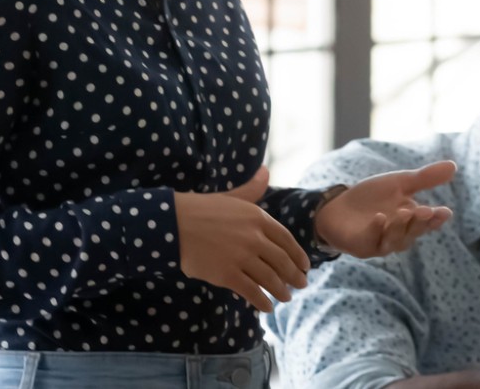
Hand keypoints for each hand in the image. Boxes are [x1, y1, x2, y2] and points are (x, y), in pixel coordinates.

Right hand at [176, 169, 310, 312]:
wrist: (174, 224)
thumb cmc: (201, 209)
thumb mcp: (231, 196)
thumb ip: (252, 188)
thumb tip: (265, 171)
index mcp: (258, 218)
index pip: (286, 240)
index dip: (298, 255)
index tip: (305, 266)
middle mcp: (254, 238)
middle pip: (282, 261)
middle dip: (295, 276)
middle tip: (302, 284)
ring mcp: (242, 257)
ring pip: (270, 279)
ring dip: (281, 291)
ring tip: (286, 297)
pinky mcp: (227, 274)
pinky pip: (251, 292)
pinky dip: (262, 301)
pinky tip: (267, 307)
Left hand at [314, 161, 457, 257]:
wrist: (337, 207)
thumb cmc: (372, 197)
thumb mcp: (399, 183)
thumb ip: (425, 178)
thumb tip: (454, 166)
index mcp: (411, 220)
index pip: (428, 222)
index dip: (436, 218)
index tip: (445, 212)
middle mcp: (399, 235)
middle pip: (414, 232)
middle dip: (420, 222)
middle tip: (426, 210)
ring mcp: (381, 242)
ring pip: (395, 239)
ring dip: (401, 226)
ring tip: (404, 211)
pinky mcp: (362, 246)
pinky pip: (372, 240)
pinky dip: (376, 229)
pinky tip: (380, 218)